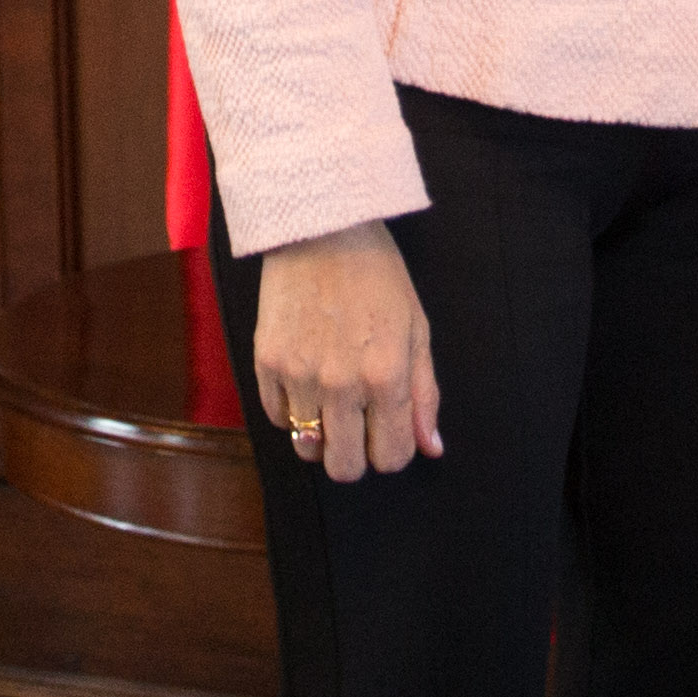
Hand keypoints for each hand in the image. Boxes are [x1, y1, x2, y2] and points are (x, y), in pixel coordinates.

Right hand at [252, 220, 441, 481]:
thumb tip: (431, 448)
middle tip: (360, 428)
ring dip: (322, 435)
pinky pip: (276, 418)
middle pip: (345, 467)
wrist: (322, 229)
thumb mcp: (417, 329)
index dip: (394, 452)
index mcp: (387, 374)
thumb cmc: (378, 276)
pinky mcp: (266, 363)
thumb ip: (425, 394)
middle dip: (357, 455)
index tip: (389, 435)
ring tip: (332, 402)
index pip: (391, 456)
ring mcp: (299, 375)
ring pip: (308, 448)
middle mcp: (342, 383)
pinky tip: (306, 381)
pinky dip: (292, 410)